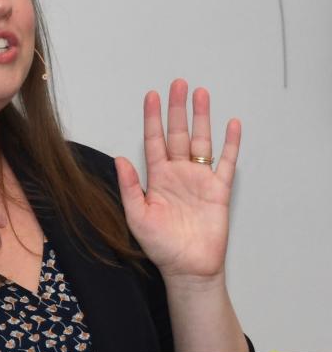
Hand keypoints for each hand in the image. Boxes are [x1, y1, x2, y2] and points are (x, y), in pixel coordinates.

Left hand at [114, 79, 240, 281]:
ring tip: (201, 94)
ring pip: (202, 141)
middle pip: (179, 133)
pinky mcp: (218, 190)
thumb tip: (120, 158)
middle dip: (177, 109)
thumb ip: (130, 187)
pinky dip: (230, 143)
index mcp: (157, 178)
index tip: (151, 95)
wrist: (187, 268)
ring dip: (202, 118)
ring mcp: (199, 179)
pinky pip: (226, 162)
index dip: (152, 118)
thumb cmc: (160, 245)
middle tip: (178, 83)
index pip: (154, 140)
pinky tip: (231, 124)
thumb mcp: (137, 216)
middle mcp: (178, 173)